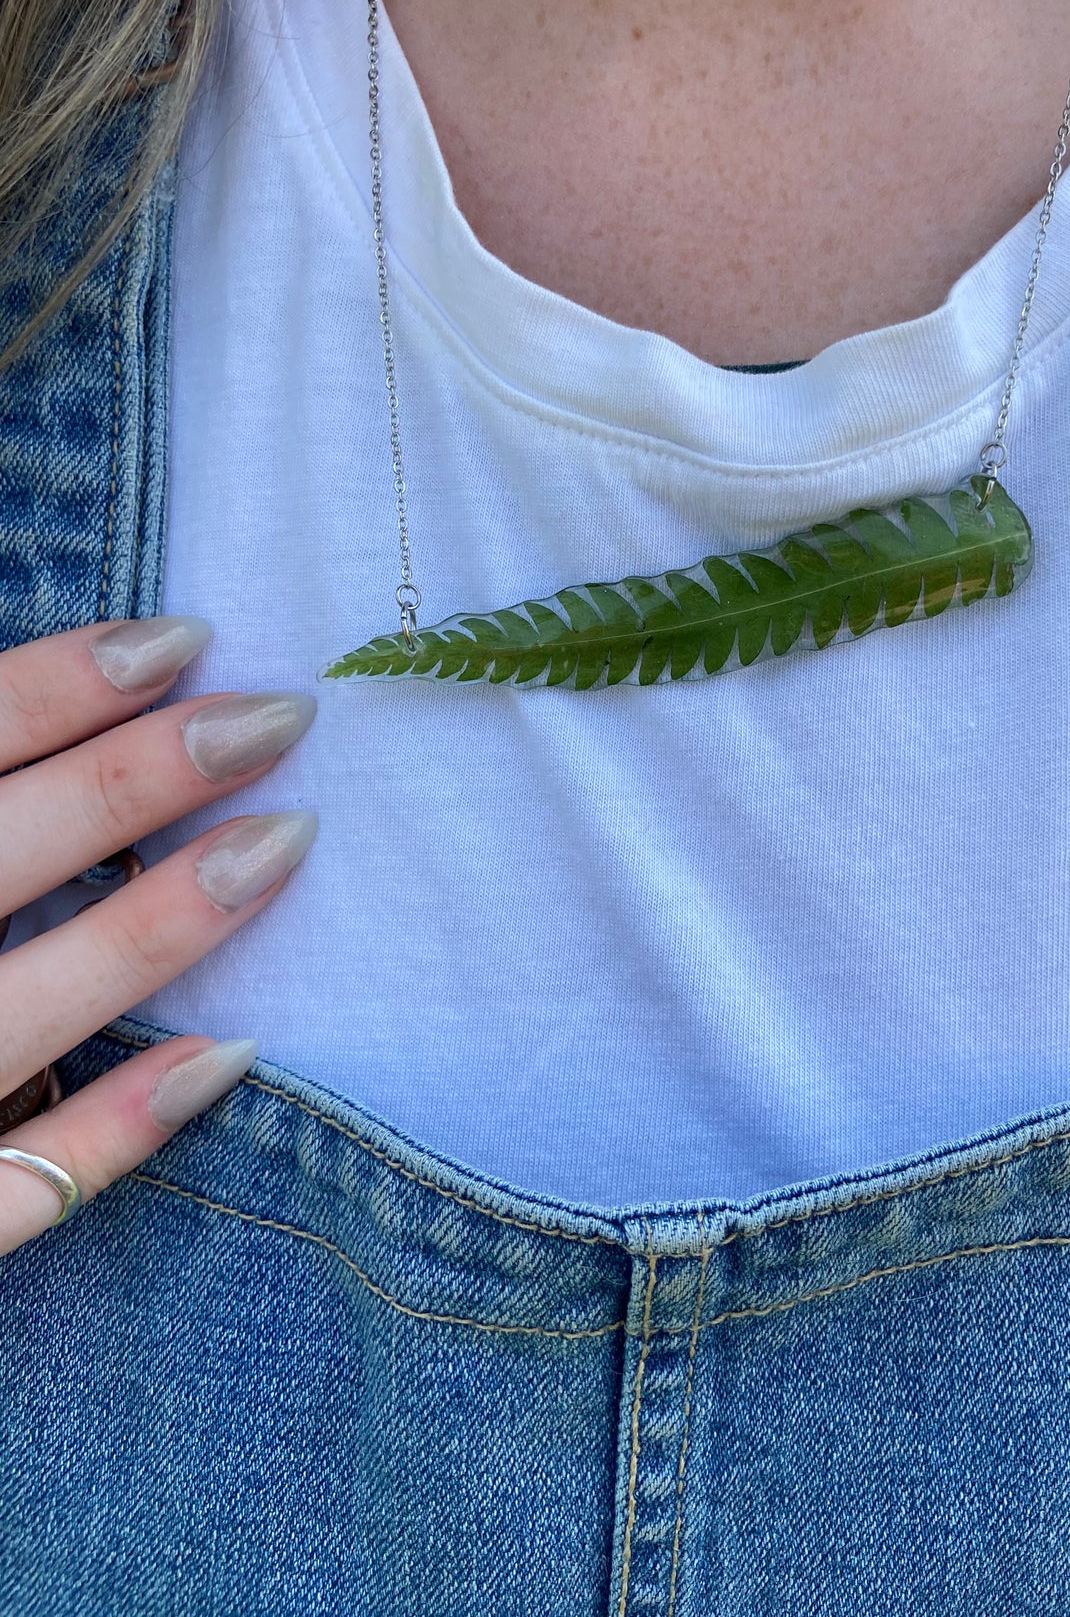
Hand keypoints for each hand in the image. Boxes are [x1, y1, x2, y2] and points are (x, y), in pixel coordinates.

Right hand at [0, 618, 316, 1256]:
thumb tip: (74, 682)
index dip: (62, 684)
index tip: (186, 639)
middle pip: (0, 852)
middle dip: (143, 777)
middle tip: (280, 718)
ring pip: (24, 1010)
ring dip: (159, 926)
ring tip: (284, 840)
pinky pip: (18, 1189)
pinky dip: (117, 1127)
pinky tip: (224, 1054)